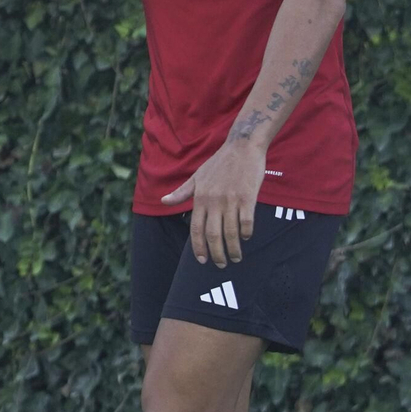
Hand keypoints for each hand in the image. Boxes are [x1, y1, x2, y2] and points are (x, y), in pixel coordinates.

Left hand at [162, 142, 266, 267]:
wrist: (242, 147)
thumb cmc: (219, 163)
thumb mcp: (197, 177)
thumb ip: (182, 192)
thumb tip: (163, 200)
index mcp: (200, 198)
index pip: (196, 229)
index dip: (198, 247)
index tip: (201, 260)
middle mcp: (214, 201)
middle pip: (212, 235)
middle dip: (216, 254)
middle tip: (221, 265)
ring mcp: (231, 200)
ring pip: (231, 232)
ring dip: (233, 249)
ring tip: (236, 258)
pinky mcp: (248, 197)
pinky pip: (246, 222)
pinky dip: (246, 233)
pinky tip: (246, 237)